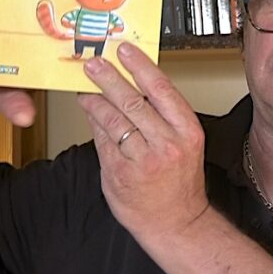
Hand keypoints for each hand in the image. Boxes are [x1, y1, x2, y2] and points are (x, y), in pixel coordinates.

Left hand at [77, 43, 209, 237]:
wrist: (176, 223)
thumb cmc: (180, 182)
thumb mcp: (184, 144)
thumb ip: (163, 117)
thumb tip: (135, 86)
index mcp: (187, 131)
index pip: (161, 89)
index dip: (140, 66)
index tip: (124, 50)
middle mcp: (166, 144)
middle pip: (132, 101)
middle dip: (108, 79)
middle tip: (93, 64)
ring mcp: (142, 161)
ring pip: (113, 121)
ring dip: (95, 101)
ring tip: (85, 90)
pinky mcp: (120, 175)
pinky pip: (102, 142)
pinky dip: (94, 125)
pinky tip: (89, 114)